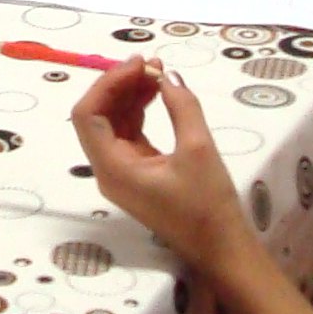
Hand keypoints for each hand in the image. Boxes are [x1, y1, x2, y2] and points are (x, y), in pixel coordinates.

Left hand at [69, 58, 254, 279]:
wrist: (223, 250)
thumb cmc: (209, 205)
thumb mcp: (199, 150)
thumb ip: (181, 107)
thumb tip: (167, 75)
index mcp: (112, 168)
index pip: (88, 115)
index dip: (108, 83)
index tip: (139, 63)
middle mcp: (108, 171)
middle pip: (97, 117)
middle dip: (119, 85)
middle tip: (150, 63)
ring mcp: (122, 174)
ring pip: (113, 124)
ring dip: (130, 95)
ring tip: (158, 72)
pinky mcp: (137, 175)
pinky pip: (129, 135)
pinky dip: (139, 112)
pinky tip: (158, 94)